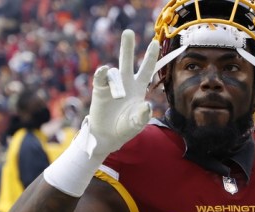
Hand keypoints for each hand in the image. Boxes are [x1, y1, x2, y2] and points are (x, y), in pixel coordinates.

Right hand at [84, 29, 158, 157]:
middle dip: (127, 46)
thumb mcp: (136, 124)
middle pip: (127, 61)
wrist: (107, 136)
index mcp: (139, 88)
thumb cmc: (125, 129)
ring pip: (114, 73)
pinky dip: (102, 73)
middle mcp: (125, 83)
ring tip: (118, 97)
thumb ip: (142, 116)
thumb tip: (146, 105)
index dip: (151, 56)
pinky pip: (101, 78)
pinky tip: (103, 71)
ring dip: (117, 84)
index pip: (147, 69)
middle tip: (127, 32)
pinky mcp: (99, 90)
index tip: (155, 42)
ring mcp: (112, 86)